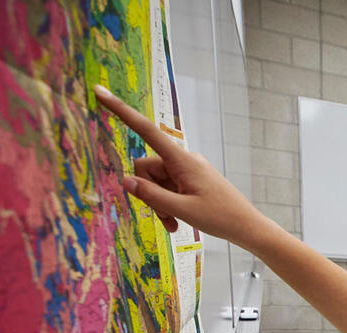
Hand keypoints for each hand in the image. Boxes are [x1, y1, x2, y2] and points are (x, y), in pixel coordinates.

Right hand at [94, 85, 270, 246]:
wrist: (247, 226)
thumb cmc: (220, 217)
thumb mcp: (182, 210)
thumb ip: (152, 196)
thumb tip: (125, 180)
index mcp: (182, 159)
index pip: (145, 130)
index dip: (121, 112)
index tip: (99, 92)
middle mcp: (183, 159)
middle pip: (146, 168)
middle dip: (149, 193)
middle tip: (166, 217)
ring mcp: (186, 169)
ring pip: (155, 182)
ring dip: (159, 204)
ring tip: (173, 224)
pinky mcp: (190, 179)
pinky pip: (167, 188)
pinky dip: (167, 205)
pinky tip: (176, 222)